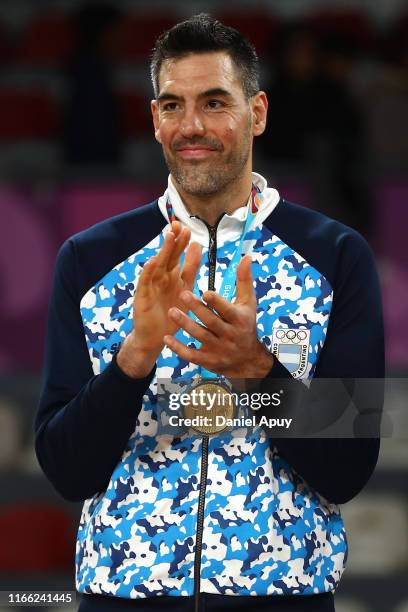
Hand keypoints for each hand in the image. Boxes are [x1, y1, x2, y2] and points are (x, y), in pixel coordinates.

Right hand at [117, 221, 200, 376]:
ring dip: (163, 251)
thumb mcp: (185, 289)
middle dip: (173, 241)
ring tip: (169, 236)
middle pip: (168, 256)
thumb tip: (198, 245)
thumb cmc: (171, 314)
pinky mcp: (142, 297)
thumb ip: (190, 268)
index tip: (188, 228)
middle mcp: (161, 278)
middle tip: (179, 225)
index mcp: (173, 276)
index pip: (178, 255)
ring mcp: (150, 286)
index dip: (182, 242)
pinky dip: (148, 272)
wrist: (156, 338)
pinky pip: (145, 283)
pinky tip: (153, 261)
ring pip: (157, 265)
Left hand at [164, 255, 273, 377]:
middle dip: (197, 309)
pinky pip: (192, 355)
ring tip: (171, 311)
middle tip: (182, 294)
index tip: (205, 292)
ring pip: (200, 336)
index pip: (228, 311)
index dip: (217, 302)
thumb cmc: (245, 325)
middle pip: (212, 322)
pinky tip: (166, 337)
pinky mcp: (208, 361)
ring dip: (185, 324)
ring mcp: (219, 350)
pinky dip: (179, 348)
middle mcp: (230, 335)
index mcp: (240, 320)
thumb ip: (244, 281)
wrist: (248, 360)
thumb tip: (246, 257)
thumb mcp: (248, 304)